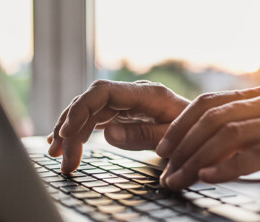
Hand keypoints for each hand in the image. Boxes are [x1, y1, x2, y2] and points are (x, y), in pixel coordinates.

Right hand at [47, 80, 188, 173]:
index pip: (103, 92)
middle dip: (71, 128)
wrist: (202, 127)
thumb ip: (143, 135)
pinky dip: (80, 131)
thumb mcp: (173, 137)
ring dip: (70, 131)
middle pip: (90, 103)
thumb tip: (108, 134)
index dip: (80, 109)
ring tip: (58, 155)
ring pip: (88, 111)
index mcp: (145, 94)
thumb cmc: (192, 131)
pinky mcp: (122, 113)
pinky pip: (95, 118)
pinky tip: (68, 143)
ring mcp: (125, 103)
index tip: (66, 133)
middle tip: (61, 158)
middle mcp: (132, 95)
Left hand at [156, 85, 259, 189]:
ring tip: (180, 178)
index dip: (181, 124)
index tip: (163, 147)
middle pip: (213, 118)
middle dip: (183, 145)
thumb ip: (245, 133)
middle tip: (167, 170)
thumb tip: (204, 150)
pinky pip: (259, 153)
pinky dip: (230, 165)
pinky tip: (210, 176)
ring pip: (231, 134)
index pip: (209, 103)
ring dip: (198, 159)